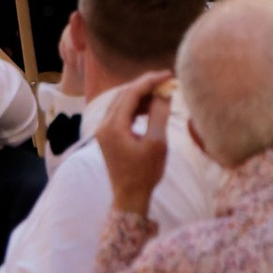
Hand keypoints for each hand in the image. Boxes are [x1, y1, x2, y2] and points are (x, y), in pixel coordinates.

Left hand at [96, 74, 175, 217]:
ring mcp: (104, 130)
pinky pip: (121, 113)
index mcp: (113, 126)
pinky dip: (136, 107)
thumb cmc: (145, 173)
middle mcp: (104, 125)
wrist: (130, 197)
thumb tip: (164, 93)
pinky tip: (150, 108)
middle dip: (145, 85)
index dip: (150, 81)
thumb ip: (159, 114)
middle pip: (124, 94)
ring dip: (141, 95)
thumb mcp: (156, 143)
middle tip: (166, 81)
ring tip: (161, 94)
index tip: (168, 75)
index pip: (131, 93)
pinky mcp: (109, 136)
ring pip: (122, 102)